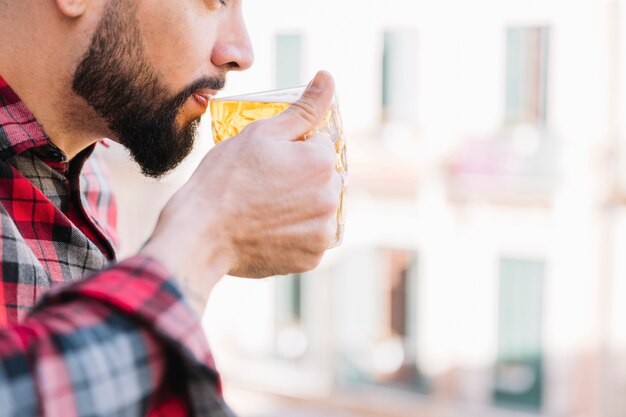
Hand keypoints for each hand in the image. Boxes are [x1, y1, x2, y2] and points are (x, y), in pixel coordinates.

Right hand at [141, 71, 340, 313]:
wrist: (200, 234)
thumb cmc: (225, 178)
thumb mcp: (261, 133)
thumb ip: (302, 108)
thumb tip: (327, 77)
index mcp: (322, 161)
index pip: (320, 146)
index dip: (293, 151)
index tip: (267, 163)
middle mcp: (331, 197)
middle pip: (322, 179)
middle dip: (300, 179)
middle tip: (262, 187)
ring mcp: (323, 231)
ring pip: (317, 210)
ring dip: (300, 207)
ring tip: (263, 210)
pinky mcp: (311, 259)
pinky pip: (309, 239)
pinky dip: (294, 235)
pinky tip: (267, 230)